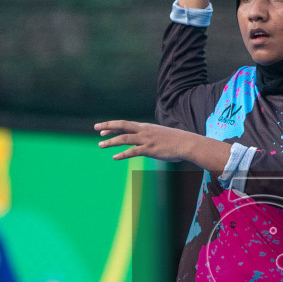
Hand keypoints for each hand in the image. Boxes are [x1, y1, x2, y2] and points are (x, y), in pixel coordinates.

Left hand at [95, 121, 209, 163]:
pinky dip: (122, 154)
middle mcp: (143, 131)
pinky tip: (114, 157)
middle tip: (96, 128)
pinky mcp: (150, 149)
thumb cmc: (175, 141)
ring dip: (111, 141)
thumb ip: (149, 138)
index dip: (112, 126)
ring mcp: (146, 140)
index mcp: (145, 127)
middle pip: (122, 126)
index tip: (101, 129)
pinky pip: (133, 151)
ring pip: (124, 138)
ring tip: (100, 145)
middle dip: (108, 127)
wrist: (187, 143)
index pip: (125, 124)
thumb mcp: (159, 136)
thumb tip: (144, 143)